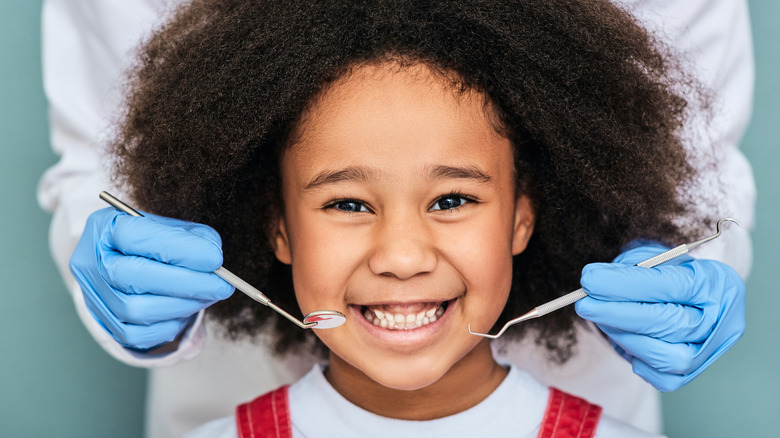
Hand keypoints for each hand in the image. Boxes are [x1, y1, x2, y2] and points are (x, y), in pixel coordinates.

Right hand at [70, 207, 234, 349]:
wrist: (127, 262)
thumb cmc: (153, 241)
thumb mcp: (170, 226)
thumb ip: (193, 237)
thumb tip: (214, 260)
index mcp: (103, 228)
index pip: (137, 236)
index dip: (180, 249)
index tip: (215, 258)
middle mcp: (91, 263)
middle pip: (134, 277)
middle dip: (186, 282)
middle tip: (221, 285)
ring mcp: (94, 296)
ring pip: (136, 310)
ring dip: (182, 305)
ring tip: (208, 295)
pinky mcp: (106, 324)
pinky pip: (138, 334)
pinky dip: (170, 324)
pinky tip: (186, 310)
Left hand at [574, 242, 745, 391]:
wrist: (689, 298)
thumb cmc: (668, 274)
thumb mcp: (654, 258)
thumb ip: (630, 268)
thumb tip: (594, 283)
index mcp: (716, 283)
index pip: (671, 285)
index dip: (626, 284)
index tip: (590, 279)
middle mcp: (721, 322)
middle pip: (670, 324)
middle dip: (619, 314)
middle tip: (585, 303)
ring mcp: (709, 352)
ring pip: (665, 356)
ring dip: (623, 336)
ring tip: (601, 317)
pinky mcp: (690, 374)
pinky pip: (660, 377)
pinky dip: (635, 358)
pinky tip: (623, 337)